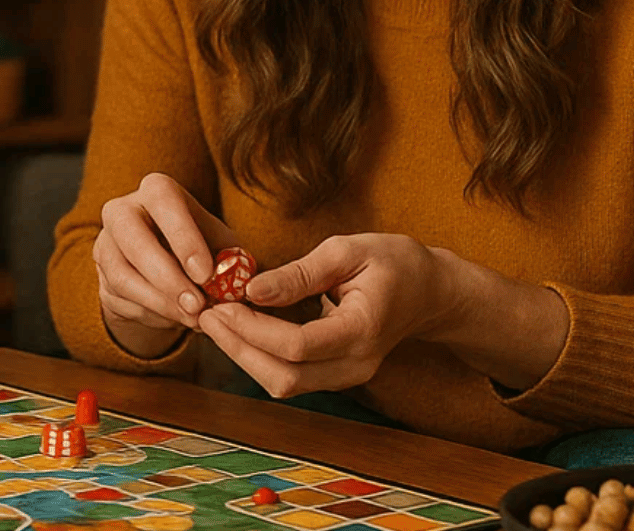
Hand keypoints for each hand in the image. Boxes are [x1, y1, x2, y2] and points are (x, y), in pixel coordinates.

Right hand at [93, 172, 239, 349]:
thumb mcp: (220, 246)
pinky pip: (119, 297)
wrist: (167, 268)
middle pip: (132, 237)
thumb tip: (244, 285)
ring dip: (160, 302)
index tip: (205, 274)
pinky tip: (176, 319)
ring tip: (192, 319)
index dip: (183, 237)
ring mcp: (106, 242)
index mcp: (157, 190)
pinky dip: (151, 313)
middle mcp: (122, 210)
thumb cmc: (200, 248)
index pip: (163, 201)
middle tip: (196, 306)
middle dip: (166, 276)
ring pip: (122, 274)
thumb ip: (231, 260)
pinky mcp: (100, 274)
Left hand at [196, 232, 459, 397]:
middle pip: (284, 377)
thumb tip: (250, 288)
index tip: (221, 303)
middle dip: (237, 347)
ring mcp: (347, 376)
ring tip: (215, 317)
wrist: (429, 290)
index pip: (298, 346)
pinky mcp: (334, 375)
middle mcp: (356, 365)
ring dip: (243, 354)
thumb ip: (300, 273)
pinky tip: (238, 326)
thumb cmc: (392, 262)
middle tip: (205, 312)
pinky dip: (258, 355)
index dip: (252, 329)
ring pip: (283, 384)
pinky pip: (289, 376)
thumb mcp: (347, 250)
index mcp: (363, 331)